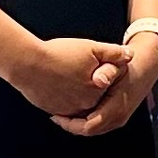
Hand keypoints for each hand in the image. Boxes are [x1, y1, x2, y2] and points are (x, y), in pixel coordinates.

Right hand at [13, 36, 133, 115]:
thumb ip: (113, 53)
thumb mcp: (91, 48)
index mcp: (97, 91)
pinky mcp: (52, 109)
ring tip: (70, 77)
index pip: (107, 87)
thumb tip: (130, 55)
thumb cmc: (59, 54)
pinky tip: (59, 85)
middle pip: (94, 97)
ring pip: (79, 105)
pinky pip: (63, 109)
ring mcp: (67, 110)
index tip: (96, 67)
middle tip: (81, 71)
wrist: (27, 64)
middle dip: (91, 86)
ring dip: (78, 94)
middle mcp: (84, 105)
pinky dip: (64, 99)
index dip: (103, 74)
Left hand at [50, 31, 157, 137]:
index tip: (55, 115)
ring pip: (91, 129)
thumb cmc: (129, 66)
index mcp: (116, 109)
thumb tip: (99, 80)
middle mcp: (117, 118)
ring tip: (61, 112)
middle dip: (70, 125)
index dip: (69, 124)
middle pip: (87, 131)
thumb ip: (108, 70)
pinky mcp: (116, 117)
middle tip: (54, 114)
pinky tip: (73, 109)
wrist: (145, 68)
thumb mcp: (119, 65)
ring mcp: (118, 119)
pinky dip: (82, 120)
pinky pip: (95, 124)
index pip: (87, 127)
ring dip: (75, 123)